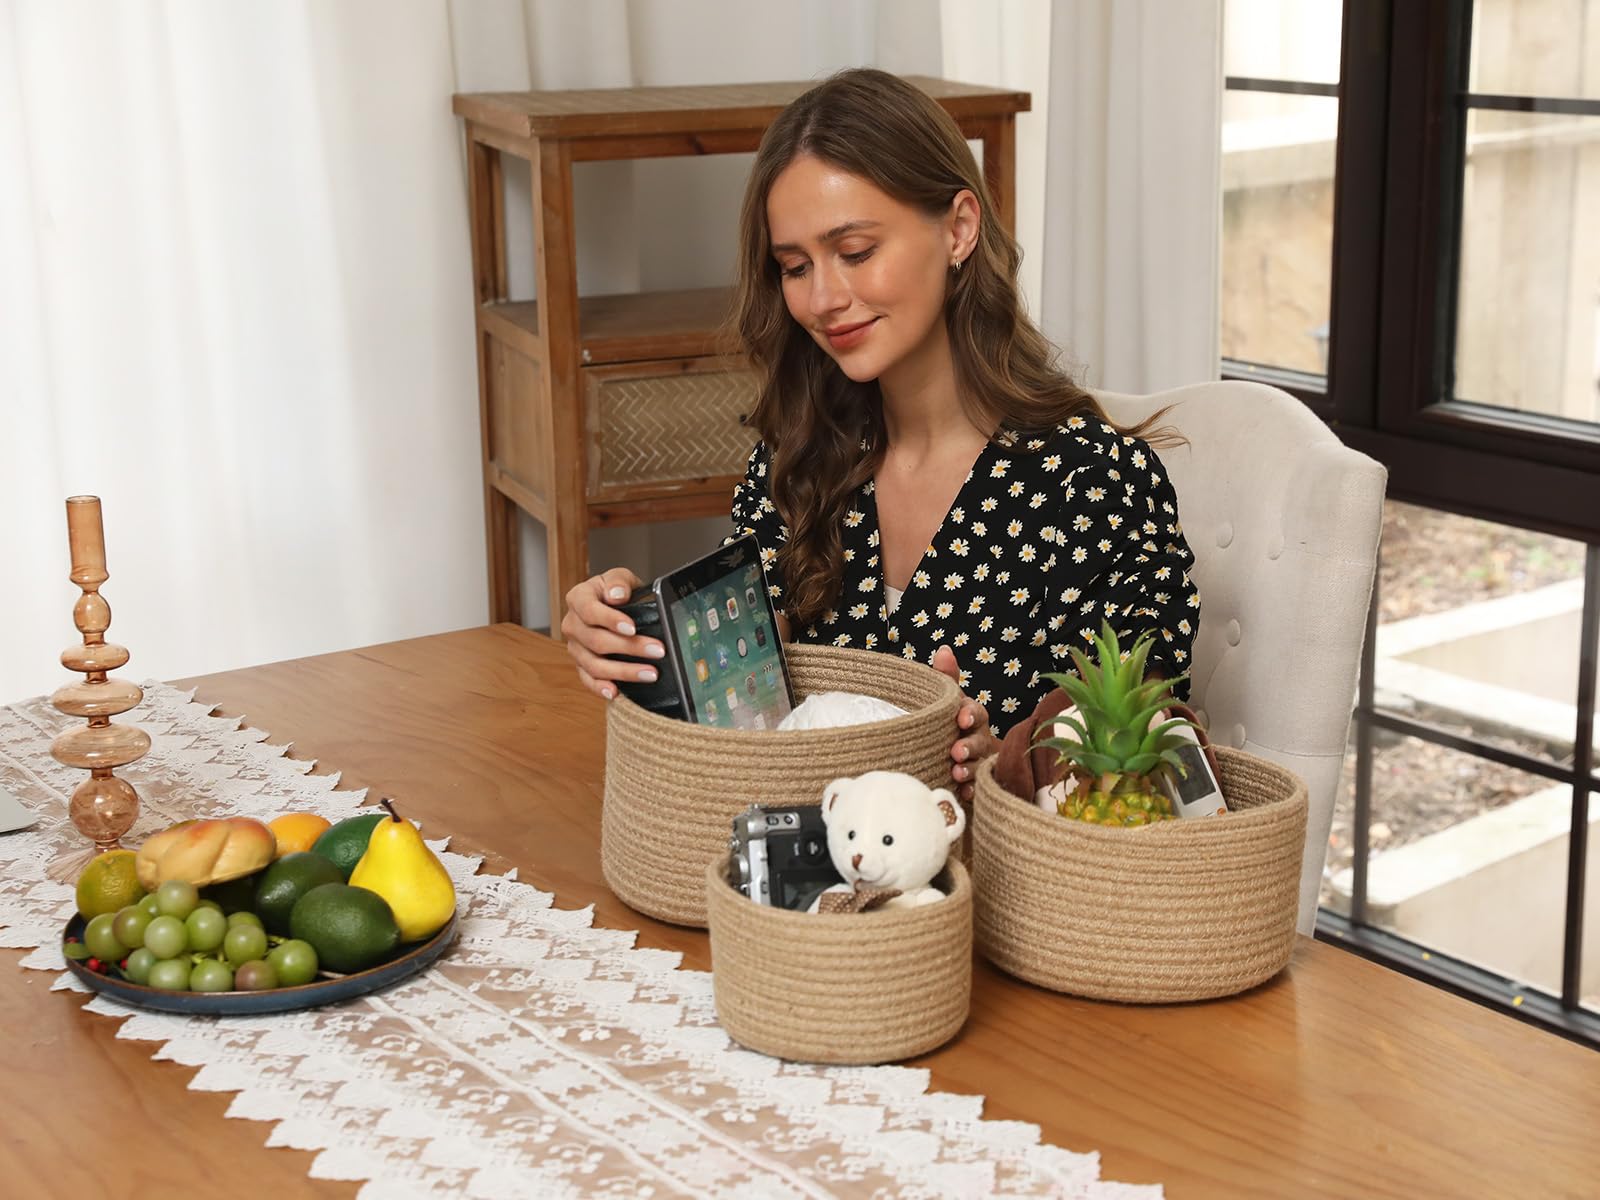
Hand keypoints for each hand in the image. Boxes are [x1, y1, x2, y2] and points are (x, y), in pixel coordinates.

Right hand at [560, 567, 662, 699]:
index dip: (610, 620)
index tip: (632, 627)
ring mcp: (575, 647)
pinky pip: (587, 680)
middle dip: (629, 648)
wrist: (614, 605)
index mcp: (578, 598)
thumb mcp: (620, 577)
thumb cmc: (617, 591)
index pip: (589, 611)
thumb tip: (617, 595)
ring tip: (650, 673)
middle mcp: (572, 624)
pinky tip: (616, 692)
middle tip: (657, 651)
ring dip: (624, 672)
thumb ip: (619, 582)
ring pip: (594, 664)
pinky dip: (600, 688)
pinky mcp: (581, 664)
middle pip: (596, 641)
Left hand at [931, 645, 999, 803]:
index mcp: (972, 717)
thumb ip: (947, 678)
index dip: (971, 714)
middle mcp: (981, 738)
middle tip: (956, 752)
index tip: (961, 718)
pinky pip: (979, 788)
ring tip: (956, 772)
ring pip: (980, 765)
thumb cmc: (951, 725)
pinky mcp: (979, 783)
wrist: (959, 758)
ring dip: (969, 769)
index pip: (976, 712)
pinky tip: (963, 793)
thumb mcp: (948, 701)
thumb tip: (944, 650)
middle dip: (969, 745)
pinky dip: (971, 790)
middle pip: (980, 740)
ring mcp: (982, 762)